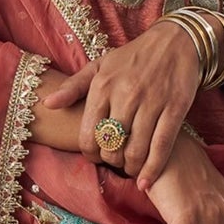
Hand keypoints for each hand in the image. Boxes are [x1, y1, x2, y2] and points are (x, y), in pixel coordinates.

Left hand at [39, 19, 201, 189]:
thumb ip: (73, 87)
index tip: (96, 156)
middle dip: (112, 162)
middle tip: (116, 162)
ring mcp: (152, 103)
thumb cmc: (133, 57)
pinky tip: (144, 182)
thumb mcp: (100, 66)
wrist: (176, 41)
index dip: (90, 154)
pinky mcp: (175, 109)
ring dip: (130, 168)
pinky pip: (161, 147)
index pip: (87, 135)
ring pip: (135, 151)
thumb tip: (48, 104)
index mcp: (103, 86)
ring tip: (130, 168)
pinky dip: (152, 169)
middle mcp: (126, 95)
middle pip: (111, 147)